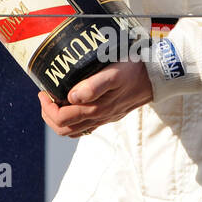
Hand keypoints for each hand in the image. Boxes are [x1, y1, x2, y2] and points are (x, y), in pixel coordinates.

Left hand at [39, 61, 153, 137]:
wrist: (158, 77)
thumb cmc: (135, 70)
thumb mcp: (114, 73)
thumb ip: (93, 86)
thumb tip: (71, 96)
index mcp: (97, 109)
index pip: (62, 119)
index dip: (47, 108)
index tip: (43, 91)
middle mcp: (100, 117)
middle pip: (64, 129)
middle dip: (49, 115)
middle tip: (44, 97)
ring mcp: (105, 118)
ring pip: (74, 130)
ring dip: (59, 119)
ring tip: (53, 101)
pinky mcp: (110, 114)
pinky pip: (86, 126)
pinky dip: (72, 120)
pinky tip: (71, 104)